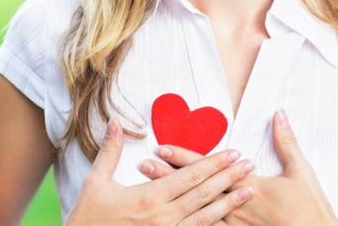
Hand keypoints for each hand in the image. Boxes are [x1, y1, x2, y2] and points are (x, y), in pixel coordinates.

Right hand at [64, 118, 256, 225]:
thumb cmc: (87, 218)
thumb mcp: (96, 182)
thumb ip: (110, 151)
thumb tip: (114, 121)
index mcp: (148, 198)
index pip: (189, 176)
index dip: (213, 164)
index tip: (233, 153)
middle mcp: (162, 218)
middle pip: (203, 194)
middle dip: (229, 178)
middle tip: (249, 165)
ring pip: (205, 218)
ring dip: (228, 203)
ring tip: (248, 191)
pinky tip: (227, 222)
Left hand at [138, 110, 337, 225]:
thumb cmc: (311, 208)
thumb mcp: (301, 171)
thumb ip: (286, 141)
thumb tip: (278, 113)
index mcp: (249, 185)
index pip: (208, 168)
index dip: (184, 157)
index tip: (162, 147)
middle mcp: (236, 206)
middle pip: (194, 188)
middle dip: (167, 177)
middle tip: (142, 166)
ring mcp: (236, 225)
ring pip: (195, 211)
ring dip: (172, 200)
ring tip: (148, 191)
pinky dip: (190, 224)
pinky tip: (173, 220)